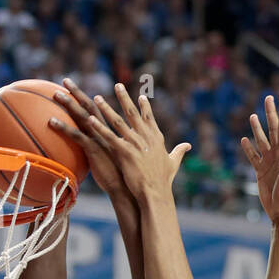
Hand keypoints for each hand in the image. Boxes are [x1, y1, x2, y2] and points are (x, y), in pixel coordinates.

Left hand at [50, 79, 128, 198]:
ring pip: (82, 116)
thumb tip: (93, 156)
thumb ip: (102, 154)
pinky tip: (51, 122)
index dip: (86, 98)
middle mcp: (104, 131)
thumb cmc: (121, 178)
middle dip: (77, 92)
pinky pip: (76, 136)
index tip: (76, 89)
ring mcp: (99, 139)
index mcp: (109, 131)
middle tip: (65, 80)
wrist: (128, 189)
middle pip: (89, 106)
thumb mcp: (111, 162)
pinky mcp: (94, 150)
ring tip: (55, 94)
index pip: (96, 110)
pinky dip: (64, 128)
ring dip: (68, 104)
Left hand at [68, 83, 189, 202]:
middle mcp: (145, 137)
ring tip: (97, 98)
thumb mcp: (173, 163)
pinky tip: (90, 119)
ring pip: (118, 122)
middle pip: (132, 113)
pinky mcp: (125, 153)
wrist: (156, 193)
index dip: (144, 107)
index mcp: (156, 138)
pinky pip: (109, 137)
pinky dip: (99, 127)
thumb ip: (179, 152)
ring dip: (107, 109)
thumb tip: (188, 146)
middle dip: (124, 98)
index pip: (149, 118)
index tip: (140, 95)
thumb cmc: (164, 181)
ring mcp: (135, 144)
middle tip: (117, 85)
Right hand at [241, 95, 278, 222]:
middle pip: (272, 129)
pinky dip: (248, 148)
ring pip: (261, 141)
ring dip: (257, 128)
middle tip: (268, 98)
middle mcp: (277, 155)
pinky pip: (253, 156)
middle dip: (270, 114)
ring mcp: (268, 163)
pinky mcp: (260, 172)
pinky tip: (244, 140)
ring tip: (252, 115)